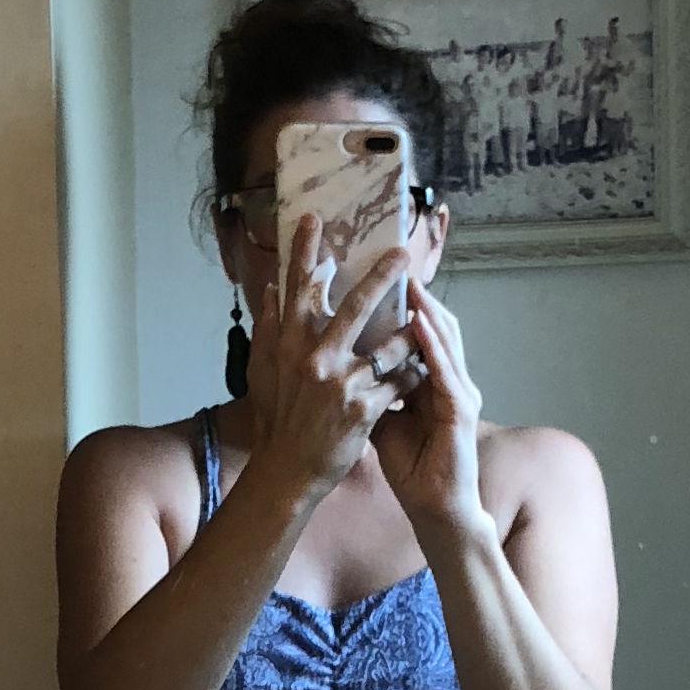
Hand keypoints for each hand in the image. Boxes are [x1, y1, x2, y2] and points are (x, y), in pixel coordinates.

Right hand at [242, 241, 402, 516]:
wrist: (288, 469)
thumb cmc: (276, 418)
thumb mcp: (263, 370)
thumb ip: (268, 328)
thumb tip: (272, 289)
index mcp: (289, 343)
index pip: (299, 287)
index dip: (307, 251)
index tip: (315, 219)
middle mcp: (315, 357)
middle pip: (355, 306)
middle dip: (382, 276)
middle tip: (402, 253)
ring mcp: (341, 382)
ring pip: (389, 344)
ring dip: (410, 331)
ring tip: (426, 316)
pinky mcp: (363, 408)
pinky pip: (400, 381)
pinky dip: (414, 372)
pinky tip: (425, 368)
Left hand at [371, 269, 484, 535]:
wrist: (437, 506)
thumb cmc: (411, 464)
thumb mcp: (380, 417)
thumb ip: (365, 387)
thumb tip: (333, 361)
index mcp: (426, 377)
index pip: (413, 330)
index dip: (398, 302)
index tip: (373, 273)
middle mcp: (446, 377)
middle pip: (433, 324)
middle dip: (415, 293)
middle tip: (391, 259)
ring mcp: (458, 391)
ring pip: (445, 340)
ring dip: (428, 309)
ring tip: (410, 280)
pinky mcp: (462, 411)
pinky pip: (446, 372)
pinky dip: (433, 346)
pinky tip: (421, 326)